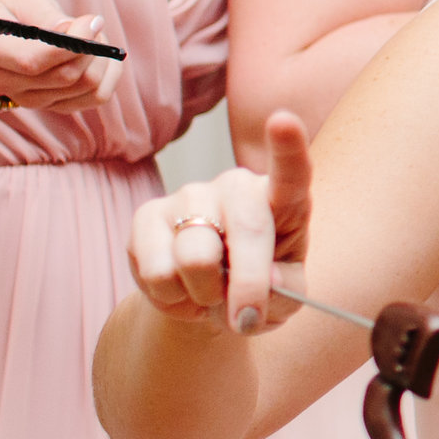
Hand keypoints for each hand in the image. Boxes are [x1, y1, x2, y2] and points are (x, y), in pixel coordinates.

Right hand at [0, 0, 120, 113]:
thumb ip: (44, 14)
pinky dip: (109, 74)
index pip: (32, 62)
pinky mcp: (53, 106)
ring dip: (101, 58)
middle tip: (93, 23)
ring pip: (86, 87)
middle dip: (91, 46)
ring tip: (92, 37)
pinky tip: (100, 55)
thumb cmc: (9, 14)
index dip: (70, 44)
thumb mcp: (20, 0)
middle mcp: (4, 83)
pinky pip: (96, 96)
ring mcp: (29, 100)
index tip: (92, 20)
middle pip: (66, 77)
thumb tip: (71, 30)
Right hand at [126, 111, 311, 334]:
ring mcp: (190, 195)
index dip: (288, 146)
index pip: (291, 170)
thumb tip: (265, 282)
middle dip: (248, 287)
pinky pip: (157, 272)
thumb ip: (286, 292)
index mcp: (282, 200)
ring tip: (209, 293)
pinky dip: (172, 299)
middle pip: (246, 230)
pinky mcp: (147, 216)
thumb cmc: (259, 291)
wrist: (206, 301)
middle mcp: (236, 187)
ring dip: (204, 295)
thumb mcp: (286, 300)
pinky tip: (180, 289)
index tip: (283, 119)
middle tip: (244, 319)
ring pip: (196, 259)